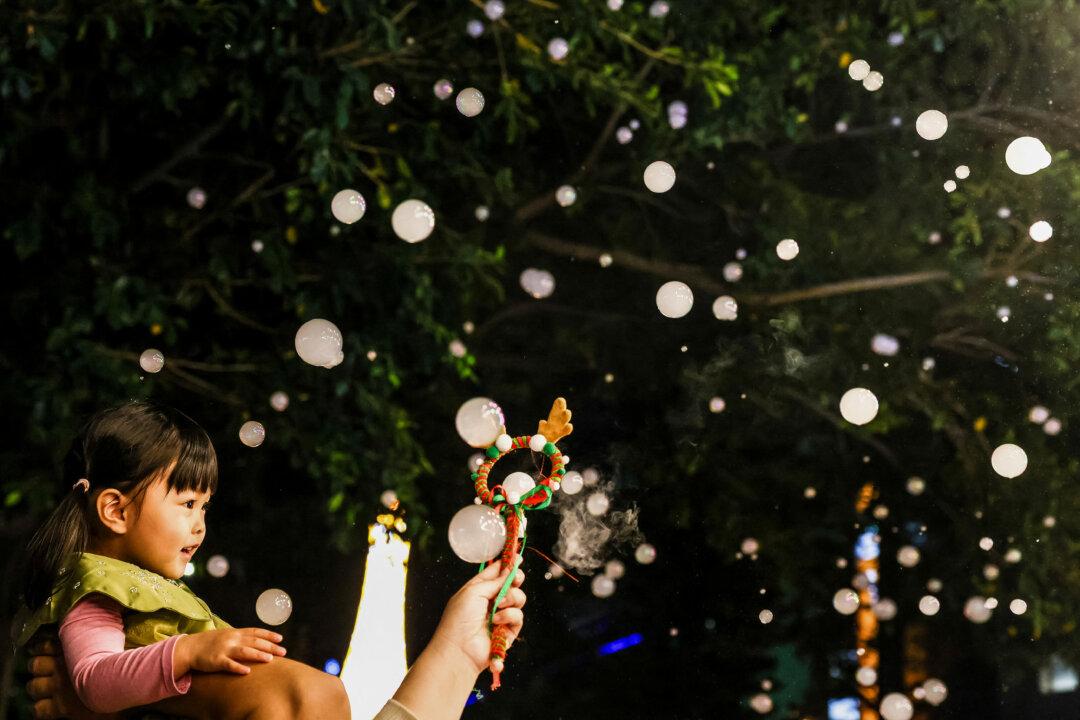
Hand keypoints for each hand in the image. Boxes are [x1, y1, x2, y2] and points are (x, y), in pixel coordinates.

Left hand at [25, 636, 114, 719]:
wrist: (119, 686)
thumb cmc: (121, 665)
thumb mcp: (112, 647)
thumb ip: (102, 641)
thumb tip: (102, 631)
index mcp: (72, 651)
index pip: (45, 646)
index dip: (42, 648)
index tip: (47, 650)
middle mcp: (60, 668)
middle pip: (34, 665)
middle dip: (37, 668)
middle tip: (44, 670)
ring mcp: (58, 688)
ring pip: (33, 686)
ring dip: (36, 687)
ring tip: (42, 688)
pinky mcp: (60, 707)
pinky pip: (39, 709)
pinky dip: (40, 708)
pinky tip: (46, 707)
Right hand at [174, 628, 286, 675]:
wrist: (189, 648)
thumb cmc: (209, 642)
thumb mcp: (226, 635)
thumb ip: (240, 637)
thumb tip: (255, 639)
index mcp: (235, 632)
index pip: (255, 632)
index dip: (269, 635)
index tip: (281, 638)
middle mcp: (231, 639)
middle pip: (254, 642)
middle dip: (270, 646)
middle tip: (283, 651)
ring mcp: (224, 650)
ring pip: (244, 652)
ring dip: (258, 655)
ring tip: (270, 659)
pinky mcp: (216, 661)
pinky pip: (229, 665)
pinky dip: (238, 667)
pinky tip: (247, 671)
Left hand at [430, 560, 526, 675]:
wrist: (459, 649)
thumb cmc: (459, 619)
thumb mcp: (474, 591)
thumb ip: (495, 580)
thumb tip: (509, 568)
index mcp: (479, 589)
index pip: (496, 572)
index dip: (507, 564)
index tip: (518, 557)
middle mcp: (490, 601)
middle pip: (511, 584)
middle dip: (515, 578)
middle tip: (515, 578)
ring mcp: (500, 616)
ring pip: (518, 598)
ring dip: (510, 599)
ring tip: (497, 607)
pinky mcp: (508, 631)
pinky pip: (518, 617)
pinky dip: (509, 616)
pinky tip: (497, 621)